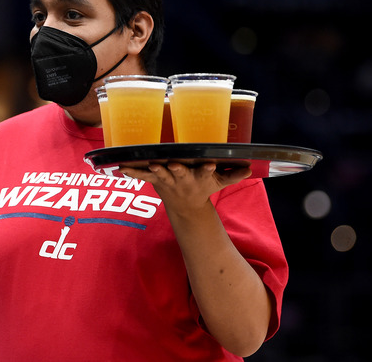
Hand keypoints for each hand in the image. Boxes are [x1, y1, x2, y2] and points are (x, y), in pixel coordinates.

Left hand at [120, 162, 250, 217]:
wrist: (185, 207)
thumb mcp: (219, 183)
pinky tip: (122, 167)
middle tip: (174, 164)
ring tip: (149, 164)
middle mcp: (183, 179)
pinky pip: (142, 175)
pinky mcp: (155, 180)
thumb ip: (233, 175)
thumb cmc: (203, 187)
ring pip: (160, 174)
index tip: (209, 164)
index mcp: (199, 177)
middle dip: (178, 169)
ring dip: (154, 170)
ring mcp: (168, 180)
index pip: (205, 172)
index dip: (206, 169)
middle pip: (180, 173)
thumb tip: (250, 168)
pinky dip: (132, 172)